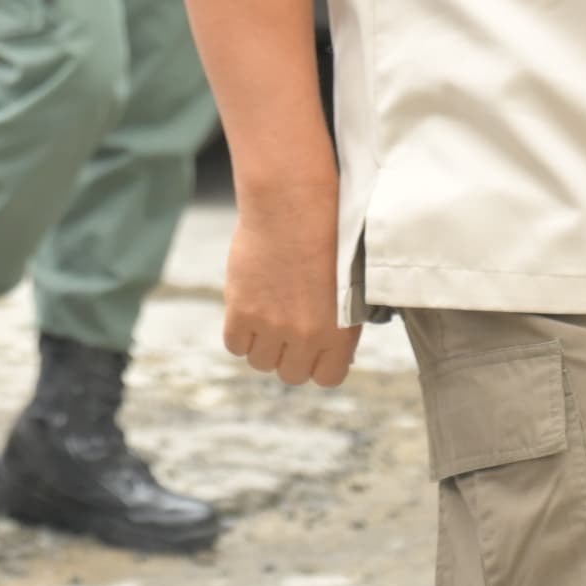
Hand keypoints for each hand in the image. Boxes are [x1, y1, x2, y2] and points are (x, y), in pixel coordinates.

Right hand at [217, 167, 357, 387]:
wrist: (293, 207)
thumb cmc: (327, 239)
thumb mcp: (349, 290)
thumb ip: (341, 328)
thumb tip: (335, 356)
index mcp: (340, 333)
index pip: (327, 378)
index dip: (317, 363)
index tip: (312, 346)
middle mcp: (306, 336)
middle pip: (291, 374)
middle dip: (289, 355)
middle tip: (286, 327)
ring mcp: (272, 326)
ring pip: (260, 362)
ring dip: (262, 345)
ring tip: (267, 315)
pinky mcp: (242, 311)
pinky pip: (235, 345)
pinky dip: (240, 333)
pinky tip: (248, 310)